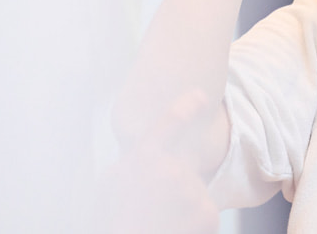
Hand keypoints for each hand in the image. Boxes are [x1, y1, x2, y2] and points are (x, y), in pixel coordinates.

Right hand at [94, 91, 220, 233]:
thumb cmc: (114, 221)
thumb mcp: (108, 188)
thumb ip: (128, 166)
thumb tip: (139, 155)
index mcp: (145, 159)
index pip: (170, 123)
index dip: (187, 106)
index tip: (200, 96)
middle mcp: (172, 170)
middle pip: (185, 169)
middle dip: (175, 184)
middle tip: (154, 208)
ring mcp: (193, 191)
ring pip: (194, 192)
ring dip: (183, 205)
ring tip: (161, 223)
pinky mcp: (209, 213)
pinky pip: (206, 212)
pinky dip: (195, 223)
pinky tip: (176, 230)